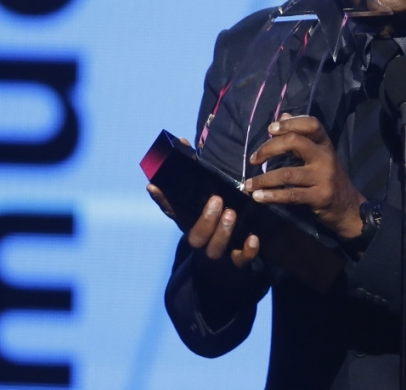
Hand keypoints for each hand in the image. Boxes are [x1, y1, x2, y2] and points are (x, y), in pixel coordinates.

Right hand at [145, 137, 258, 268]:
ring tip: (232, 214)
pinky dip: (246, 251)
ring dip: (223, 232)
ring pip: (215, 249)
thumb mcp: (206, 197)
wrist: (226, 264)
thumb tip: (181, 140)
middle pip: (196, 236)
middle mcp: (202, 239)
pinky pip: (240, 260)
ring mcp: (218, 251)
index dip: (162, 200)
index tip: (153, 185)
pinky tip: (253, 238)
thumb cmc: (216, 219)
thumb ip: (197, 172)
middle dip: (206, 219)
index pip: (172, 211)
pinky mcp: (237, 261)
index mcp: (191, 223)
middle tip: (217, 200)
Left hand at [244, 114, 365, 237]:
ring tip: (249, 185)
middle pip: (295, 142)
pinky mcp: (320, 196)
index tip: (270, 129)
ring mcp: (323, 177)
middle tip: (254, 159)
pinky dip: (271, 196)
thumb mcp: (319, 156)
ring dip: (263, 179)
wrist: (349, 208)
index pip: (311, 124)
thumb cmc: (329, 179)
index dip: (290, 123)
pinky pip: (291, 195)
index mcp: (325, 145)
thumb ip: (301, 136)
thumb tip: (282, 116)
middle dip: (269, 148)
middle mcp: (325, 157)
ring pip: (287, 173)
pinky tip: (258, 197)